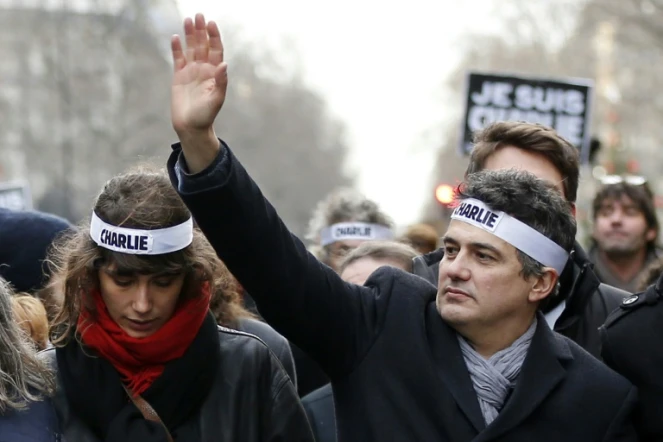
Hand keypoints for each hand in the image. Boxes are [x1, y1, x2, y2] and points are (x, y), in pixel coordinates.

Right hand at [170, 13, 226, 134]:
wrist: (191, 127)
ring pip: (190, 48)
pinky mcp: (178, 76)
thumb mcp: (216, 100)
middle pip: (203, 45)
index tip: (211, 23)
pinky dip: (176, 48)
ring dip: (189, 35)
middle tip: (199, 15)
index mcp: (215, 73)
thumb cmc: (206, 115)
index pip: (216, 50)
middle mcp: (204, 69)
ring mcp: (191, 72)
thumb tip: (224, 64)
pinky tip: (175, 37)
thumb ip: (221, 82)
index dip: (214, 37)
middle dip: (201, 30)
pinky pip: (178, 58)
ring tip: (187, 19)